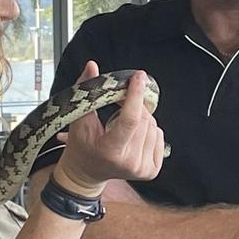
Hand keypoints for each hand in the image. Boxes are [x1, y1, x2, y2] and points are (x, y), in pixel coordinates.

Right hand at [55, 62, 165, 193]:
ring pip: (153, 126)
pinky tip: (133, 135)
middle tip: (119, 105)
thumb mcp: (79, 120)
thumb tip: (92, 66)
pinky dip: (148, 130)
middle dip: (134, 106)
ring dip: (141, 118)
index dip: (136, 95)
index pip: (130, 119)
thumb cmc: (81, 146)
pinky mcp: (152, 170)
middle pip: (144, 120)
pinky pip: (159, 136)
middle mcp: (129, 163)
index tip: (138, 76)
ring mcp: (142, 169)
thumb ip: (86, 92)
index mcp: (110, 151)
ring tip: (122, 125)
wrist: (86, 173)